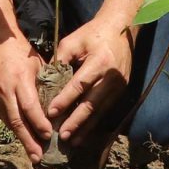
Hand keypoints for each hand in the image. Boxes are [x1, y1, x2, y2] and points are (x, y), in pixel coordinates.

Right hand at [0, 37, 55, 162]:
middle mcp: (4, 91)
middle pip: (17, 121)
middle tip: (38, 157)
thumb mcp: (36, 64)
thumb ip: (44, 84)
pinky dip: (14, 128)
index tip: (49, 135)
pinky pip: (2, 118)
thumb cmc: (19, 51)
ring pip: (9, 123)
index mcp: (19, 79)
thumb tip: (58, 104)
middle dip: (29, 141)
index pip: (30, 107)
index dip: (39, 123)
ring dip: (22, 138)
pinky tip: (24, 137)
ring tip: (33, 153)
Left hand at [48, 11, 135, 142]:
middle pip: (91, 103)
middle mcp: (112, 76)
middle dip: (76, 121)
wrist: (122, 28)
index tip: (51, 113)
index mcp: (99, 62)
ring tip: (72, 140)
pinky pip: (106, 109)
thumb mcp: (73, 41)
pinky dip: (94, 121)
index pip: (79, 85)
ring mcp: (119, 85)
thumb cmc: (93, 33)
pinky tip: (84, 132)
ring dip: (86, 127)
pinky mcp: (122, 90)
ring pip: (100, 111)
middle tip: (62, 136)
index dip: (65, 100)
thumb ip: (60, 61)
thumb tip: (46, 82)